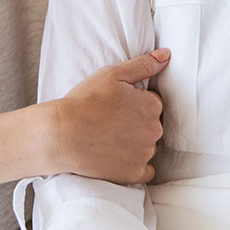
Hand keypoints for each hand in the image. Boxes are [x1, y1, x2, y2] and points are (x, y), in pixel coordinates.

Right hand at [48, 49, 168, 183]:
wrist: (63, 134)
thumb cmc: (85, 101)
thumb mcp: (112, 74)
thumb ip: (143, 64)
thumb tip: (166, 55)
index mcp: (151, 106)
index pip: (153, 102)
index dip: (134, 102)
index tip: (117, 104)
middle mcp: (154, 131)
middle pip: (152, 124)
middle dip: (137, 122)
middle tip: (111, 119)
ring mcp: (144, 154)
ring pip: (147, 146)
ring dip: (135, 142)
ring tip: (109, 136)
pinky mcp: (134, 174)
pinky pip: (144, 170)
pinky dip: (133, 163)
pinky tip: (115, 154)